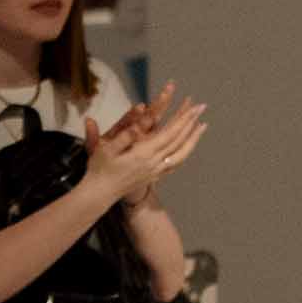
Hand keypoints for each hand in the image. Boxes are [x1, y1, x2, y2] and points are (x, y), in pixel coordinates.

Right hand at [85, 86, 208, 208]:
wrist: (100, 194)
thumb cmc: (99, 169)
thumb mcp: (106, 150)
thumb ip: (123, 137)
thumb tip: (137, 127)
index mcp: (143, 153)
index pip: (170, 134)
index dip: (184, 120)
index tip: (195, 107)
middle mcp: (153, 163)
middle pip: (179, 141)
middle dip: (191, 123)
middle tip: (202, 107)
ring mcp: (155, 171)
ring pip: (181, 154)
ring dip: (193, 139)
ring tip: (202, 126)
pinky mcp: (153, 176)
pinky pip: (175, 163)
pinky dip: (185, 152)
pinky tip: (188, 146)